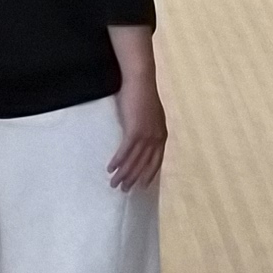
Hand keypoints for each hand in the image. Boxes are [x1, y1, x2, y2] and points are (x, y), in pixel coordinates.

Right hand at [108, 70, 167, 190]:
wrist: (140, 82)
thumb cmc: (142, 95)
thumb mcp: (149, 115)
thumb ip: (148, 128)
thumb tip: (140, 137)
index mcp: (161, 135)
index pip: (156, 161)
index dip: (149, 174)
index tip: (142, 186)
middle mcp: (156, 138)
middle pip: (144, 165)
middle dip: (133, 178)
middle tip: (124, 190)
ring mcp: (146, 135)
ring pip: (134, 161)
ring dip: (123, 174)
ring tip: (114, 184)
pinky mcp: (134, 131)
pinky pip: (125, 152)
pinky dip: (117, 162)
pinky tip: (110, 168)